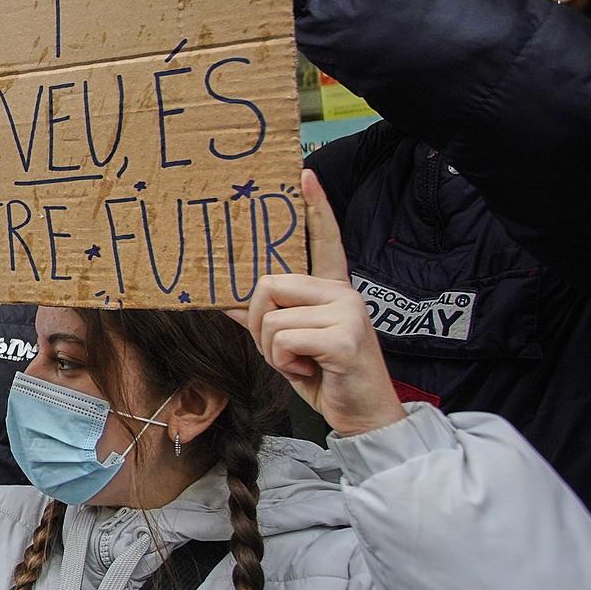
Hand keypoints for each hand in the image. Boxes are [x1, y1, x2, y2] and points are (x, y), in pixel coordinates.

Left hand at [231, 170, 403, 437]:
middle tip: (283, 349)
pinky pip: (283, 341)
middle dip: (260, 324)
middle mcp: (343, 292)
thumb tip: (227, 302)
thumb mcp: (290, 343)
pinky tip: (311, 372)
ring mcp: (347, 312)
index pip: (325, 239)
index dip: (316, 207)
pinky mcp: (345, 338)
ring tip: (302, 363)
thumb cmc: (325, 375)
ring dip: (273, 352)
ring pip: (271, 319)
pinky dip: (285, 364)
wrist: (363, 415)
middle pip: (268, 285)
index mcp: (332, 288)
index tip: (305, 174)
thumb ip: (266, 318)